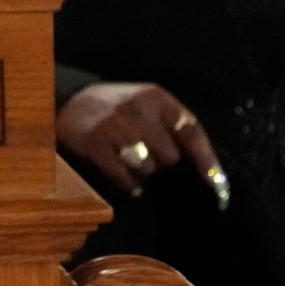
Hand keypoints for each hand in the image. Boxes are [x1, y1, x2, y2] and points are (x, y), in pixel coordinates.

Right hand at [56, 82, 226, 202]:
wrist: (67, 98)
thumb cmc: (117, 107)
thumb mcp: (147, 104)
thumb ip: (173, 126)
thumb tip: (206, 170)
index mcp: (156, 97)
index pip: (192, 132)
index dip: (207, 162)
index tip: (218, 187)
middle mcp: (137, 108)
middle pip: (170, 155)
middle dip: (163, 162)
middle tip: (149, 155)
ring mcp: (114, 126)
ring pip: (148, 168)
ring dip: (144, 172)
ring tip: (132, 163)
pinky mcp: (94, 143)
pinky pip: (123, 177)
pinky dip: (128, 183)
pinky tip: (125, 177)